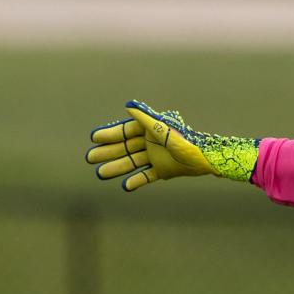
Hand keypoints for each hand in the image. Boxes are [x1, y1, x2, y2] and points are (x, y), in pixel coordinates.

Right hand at [86, 100, 259, 190]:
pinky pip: (145, 176)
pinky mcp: (161, 171)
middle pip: (124, 148)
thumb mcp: (163, 129)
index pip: (125, 132)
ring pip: (131, 162)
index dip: (110, 135)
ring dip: (117, 167)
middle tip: (89, 158)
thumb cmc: (185, 141)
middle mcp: (149, 142)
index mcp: (149, 129)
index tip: (94, 138)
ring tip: (100, 173)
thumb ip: (145, 119)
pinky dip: (136, 181)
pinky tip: (125, 186)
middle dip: (108, 152)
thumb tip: (128, 106)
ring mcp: (154, 157)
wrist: (204, 159)